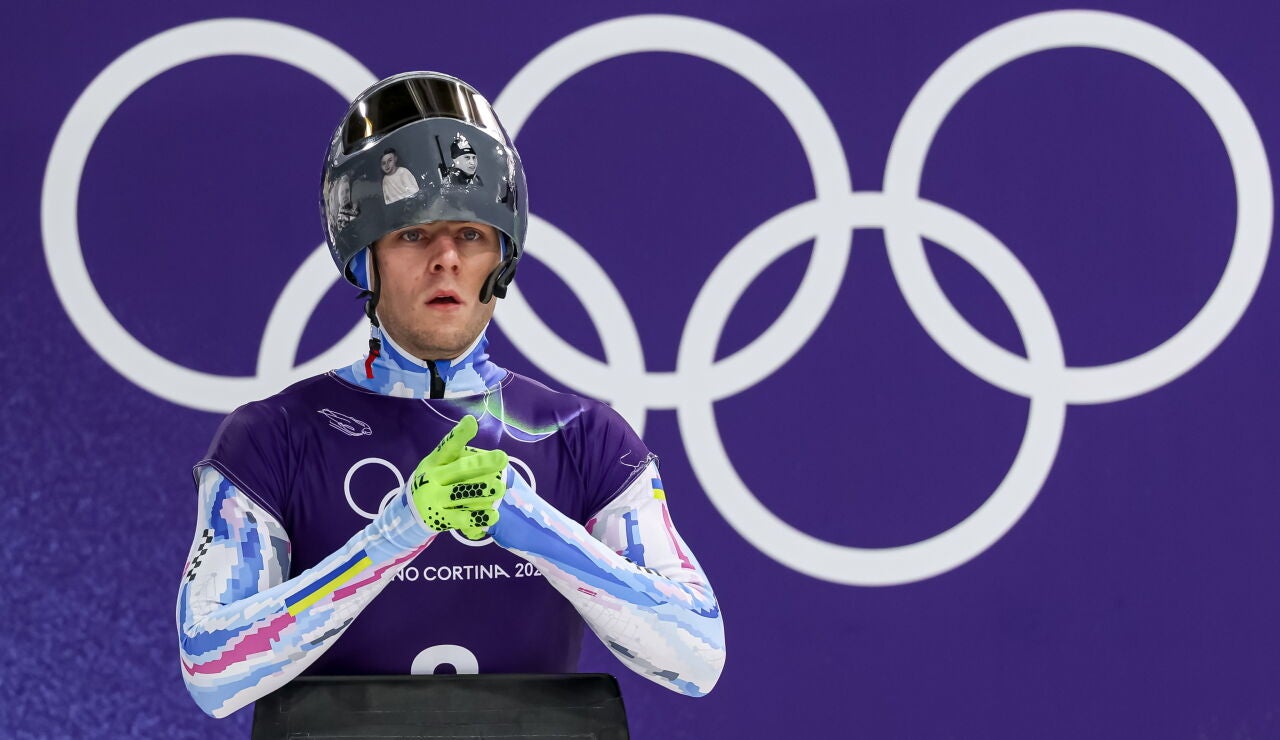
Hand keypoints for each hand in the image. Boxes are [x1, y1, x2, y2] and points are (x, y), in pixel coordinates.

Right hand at [410, 415, 506, 539]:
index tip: (471, 423)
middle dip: (481, 464)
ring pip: (461, 494)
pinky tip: (493, 515)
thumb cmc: (434, 482)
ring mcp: (435, 500)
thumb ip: (460, 457)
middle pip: (459, 469)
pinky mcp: (441, 520)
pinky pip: (462, 520)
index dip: (459, 435)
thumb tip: (491, 453)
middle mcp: (432, 479)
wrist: (409, 512)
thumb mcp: (438, 465)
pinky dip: (478, 518)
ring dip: (481, 492)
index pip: (447, 446)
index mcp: (434, 462)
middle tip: (502, 458)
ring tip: (500, 488)